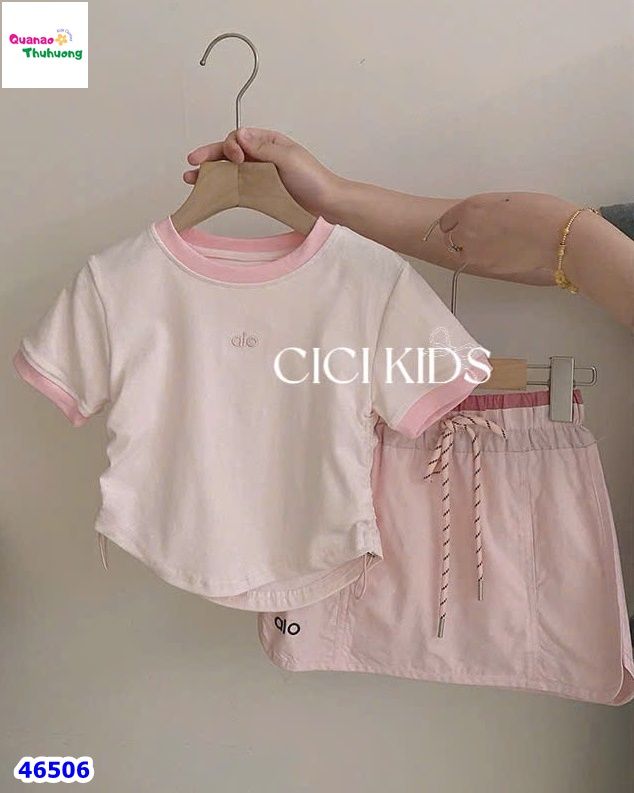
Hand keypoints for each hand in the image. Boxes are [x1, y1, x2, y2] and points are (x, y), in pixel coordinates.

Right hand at [184, 128, 341, 217]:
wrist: (327, 204)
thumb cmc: (313, 179)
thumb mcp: (288, 158)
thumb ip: (263, 148)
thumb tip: (239, 135)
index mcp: (268, 142)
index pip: (239, 138)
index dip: (231, 145)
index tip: (236, 158)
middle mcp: (260, 155)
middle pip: (228, 152)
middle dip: (209, 156)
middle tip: (193, 162)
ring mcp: (258, 174)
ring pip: (228, 170)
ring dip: (210, 173)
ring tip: (191, 178)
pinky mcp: (259, 192)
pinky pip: (236, 187)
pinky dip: (221, 188)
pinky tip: (210, 192)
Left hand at [434, 192, 580, 285]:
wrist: (557, 236)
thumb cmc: (541, 212)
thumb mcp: (507, 199)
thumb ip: (486, 209)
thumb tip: (484, 217)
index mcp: (471, 207)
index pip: (446, 221)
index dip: (455, 223)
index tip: (462, 225)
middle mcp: (467, 230)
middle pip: (451, 239)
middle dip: (463, 237)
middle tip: (482, 235)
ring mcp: (474, 251)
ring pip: (463, 253)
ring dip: (472, 250)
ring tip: (495, 244)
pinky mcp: (486, 267)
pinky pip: (478, 263)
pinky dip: (486, 259)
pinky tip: (503, 253)